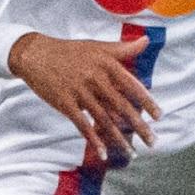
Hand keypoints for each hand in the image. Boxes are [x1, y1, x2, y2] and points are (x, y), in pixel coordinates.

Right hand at [7, 32, 160, 157]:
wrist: (35, 54)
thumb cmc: (69, 51)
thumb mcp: (97, 46)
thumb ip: (122, 48)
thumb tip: (146, 41)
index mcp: (106, 64)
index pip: (132, 86)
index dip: (146, 102)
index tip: (159, 117)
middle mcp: (95, 78)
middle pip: (121, 106)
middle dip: (139, 126)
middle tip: (153, 141)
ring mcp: (79, 91)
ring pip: (104, 119)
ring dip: (119, 138)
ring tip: (132, 153)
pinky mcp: (65, 103)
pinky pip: (82, 125)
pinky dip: (93, 140)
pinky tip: (103, 153)